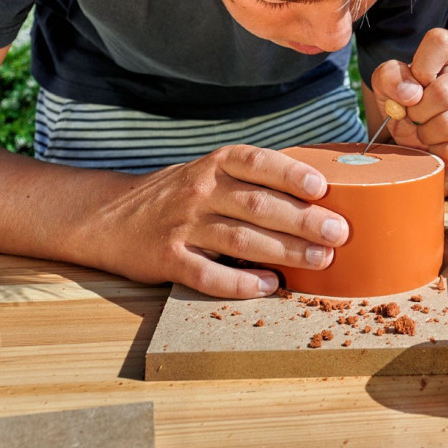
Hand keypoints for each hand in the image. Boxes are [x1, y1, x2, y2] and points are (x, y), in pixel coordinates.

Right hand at [83, 145, 348, 298]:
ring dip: (285, 251)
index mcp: (215, 165)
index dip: (291, 174)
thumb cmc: (179, 195)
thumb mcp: (210, 172)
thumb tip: (318, 195)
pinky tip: (270, 285)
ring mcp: (183, 226)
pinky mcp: (168, 259)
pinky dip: (240, 282)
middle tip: (338, 233)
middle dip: (302, 220)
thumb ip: (253, 180)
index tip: (323, 188)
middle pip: (258, 205)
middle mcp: (200, 192)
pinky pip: (208, 274)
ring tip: (321, 259)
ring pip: (240, 239)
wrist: (109, 216)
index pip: (258, 163)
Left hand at [370, 28, 447, 194]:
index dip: (417, 70)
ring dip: (426, 135)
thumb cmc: (406, 101)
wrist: (418, 135)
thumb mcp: (387, 83)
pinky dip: (438, 154)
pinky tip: (438, 145)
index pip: (438, 43)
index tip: (413, 86)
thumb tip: (411, 94)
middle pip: (443, 93)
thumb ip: (390, 77)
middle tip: (413, 116)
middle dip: (417, 112)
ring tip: (425, 131)